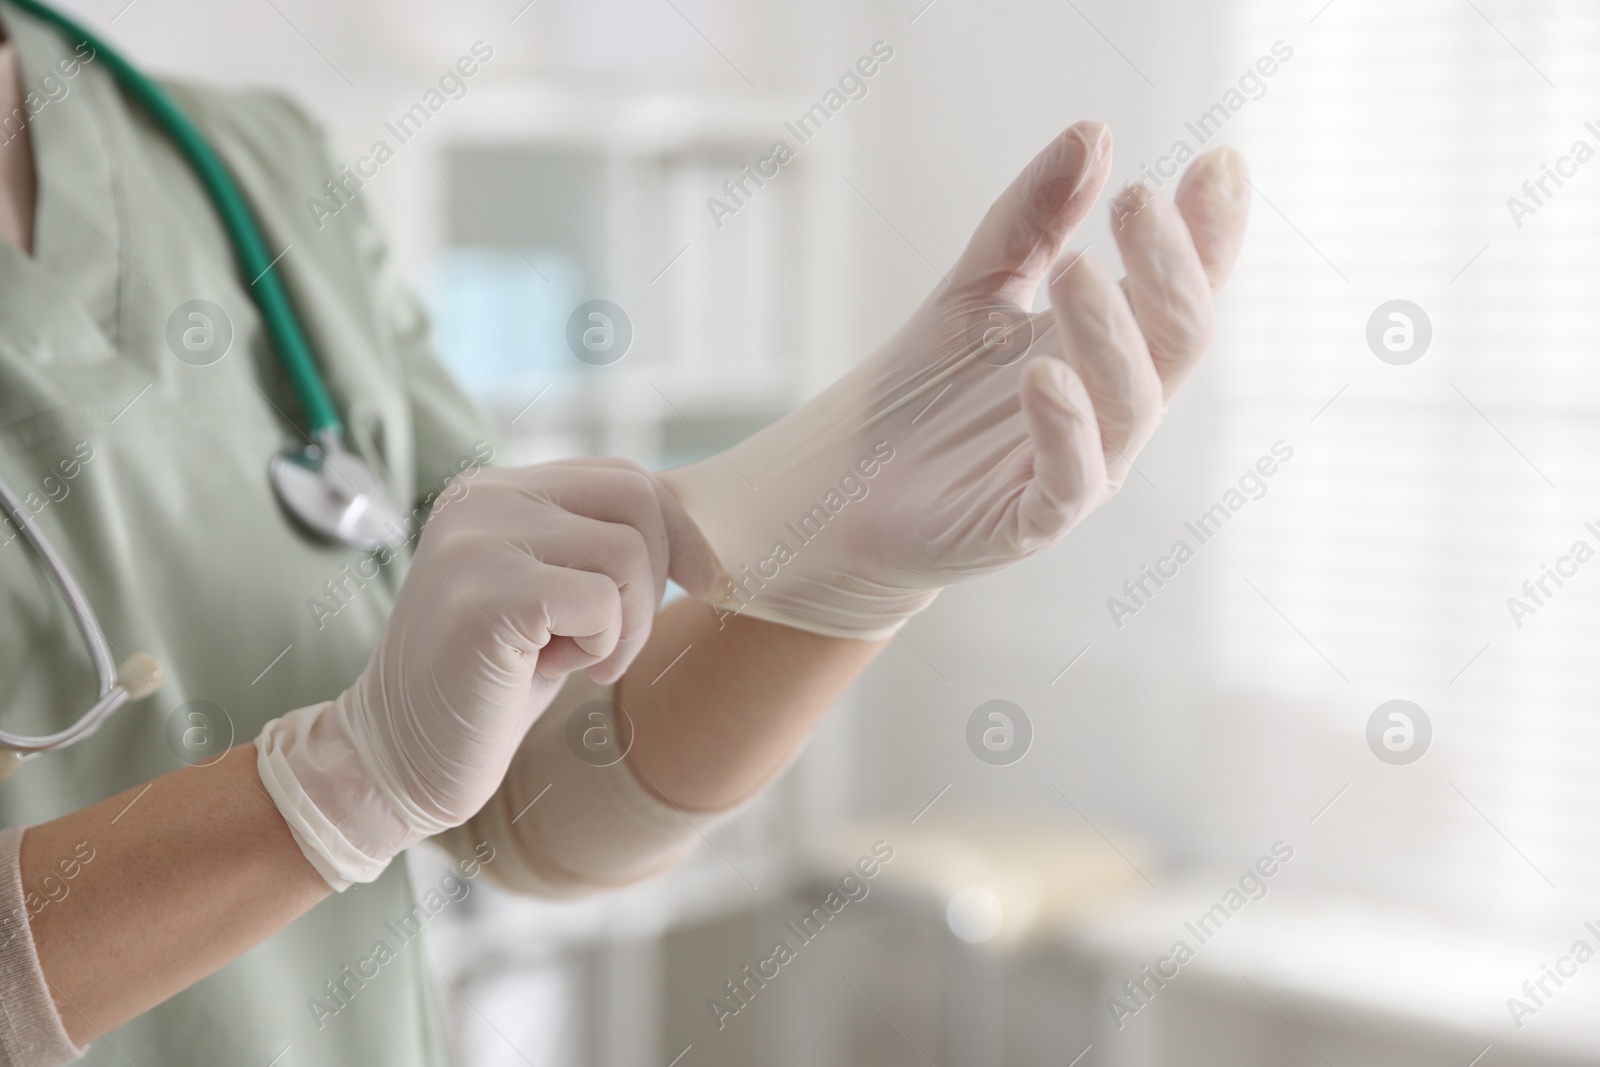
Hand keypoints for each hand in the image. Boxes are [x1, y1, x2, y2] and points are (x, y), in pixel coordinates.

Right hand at [255, 459, 717, 887]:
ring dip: (625, 625)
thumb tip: (698, 531)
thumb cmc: (490, 684)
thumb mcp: (551, 595)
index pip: (624, 477)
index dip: (676, 533)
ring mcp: (477, 543)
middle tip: (610, 642)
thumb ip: (597, 546)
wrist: (400, 759)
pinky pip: (601, 602)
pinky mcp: (486, 596)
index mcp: (496, 489)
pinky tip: (548, 671)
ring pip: (629, 553)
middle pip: (638, 499)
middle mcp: (481, 499)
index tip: (695, 586)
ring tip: (569, 657)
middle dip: (655, 580)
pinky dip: (600, 647)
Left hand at [658, 121, 1250, 637]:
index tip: (1217, 161)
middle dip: (1169, 270)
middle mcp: (1113, 410)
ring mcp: (1082, 471)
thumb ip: (1032, 220)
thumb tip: (1093, 131)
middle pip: (1178, 340)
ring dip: (1108, 334)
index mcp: (1112, 350)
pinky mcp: (1030, 523)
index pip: (1183, 286)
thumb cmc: (928, 389)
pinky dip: (1063, 429)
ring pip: (1130, 405)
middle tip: (1136, 200)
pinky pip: (1067, 482)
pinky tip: (1041, 375)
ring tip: (1077, 270)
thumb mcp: (976, 288)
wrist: (849, 485)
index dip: (1209, 233)